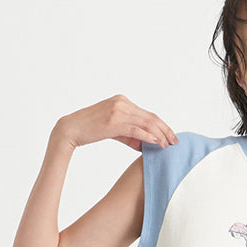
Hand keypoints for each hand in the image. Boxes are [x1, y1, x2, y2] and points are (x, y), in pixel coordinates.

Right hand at [56, 95, 178, 152]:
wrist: (71, 129)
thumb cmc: (91, 130)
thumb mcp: (114, 130)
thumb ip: (131, 135)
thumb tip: (147, 144)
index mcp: (122, 101)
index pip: (147, 114)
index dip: (162, 125)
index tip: (171, 136)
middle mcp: (122, 103)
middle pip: (150, 117)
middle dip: (165, 130)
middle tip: (175, 141)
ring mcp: (118, 111)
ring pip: (145, 122)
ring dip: (159, 135)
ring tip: (167, 145)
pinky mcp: (113, 121)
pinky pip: (136, 129)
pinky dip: (148, 136)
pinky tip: (157, 143)